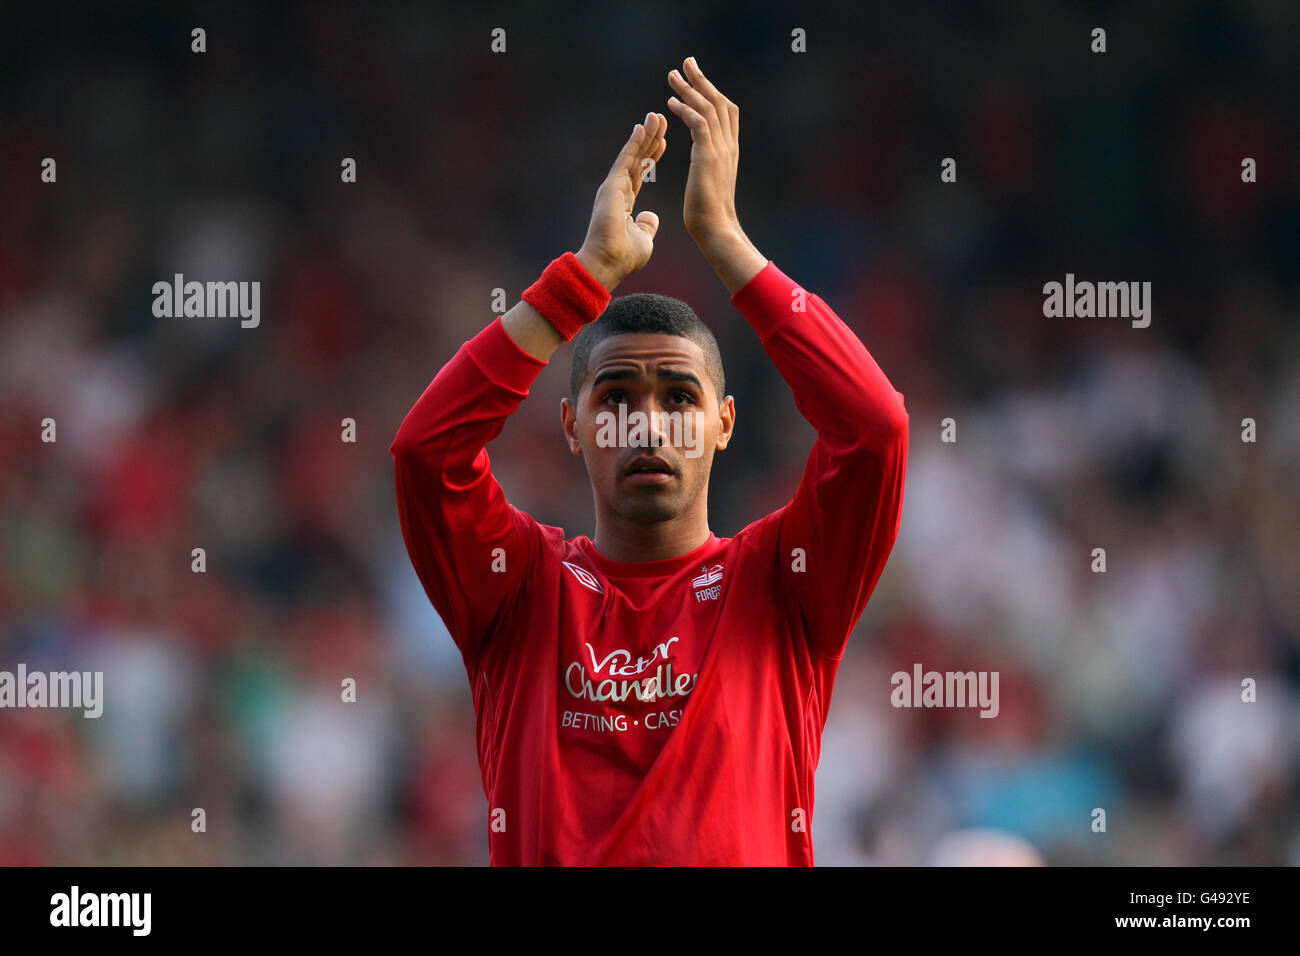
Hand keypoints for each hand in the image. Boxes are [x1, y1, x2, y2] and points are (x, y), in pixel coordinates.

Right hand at [577, 112, 666, 290]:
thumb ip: (646, 225)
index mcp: (624, 202)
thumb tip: (651, 217)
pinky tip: (643, 127)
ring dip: (645, 135)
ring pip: (632, 155)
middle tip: (661, 120)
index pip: (641, 173)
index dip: (652, 157)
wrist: (608, 264)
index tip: (663, 142)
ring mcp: (613, 187)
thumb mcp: (643, 239)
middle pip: (637, 159)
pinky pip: (626, 160)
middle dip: (650, 140)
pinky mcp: (612, 186)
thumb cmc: (623, 258)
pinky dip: (635, 142)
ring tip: (656, 116)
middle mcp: (617, 191)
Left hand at [666, 56, 740, 243]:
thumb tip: (704, 165)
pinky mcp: (708, 156)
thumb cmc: (709, 215)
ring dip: (689, 89)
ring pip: (708, 108)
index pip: (726, 112)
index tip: (697, 78)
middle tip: (686, 63)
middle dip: (701, 80)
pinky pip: (698, 123)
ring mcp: (721, 150)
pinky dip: (685, 109)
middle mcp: (729, 145)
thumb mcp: (712, 183)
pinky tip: (671, 103)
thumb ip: (710, 167)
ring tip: (672, 76)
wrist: (716, 229)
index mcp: (730, 151)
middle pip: (719, 102)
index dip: (712, 92)